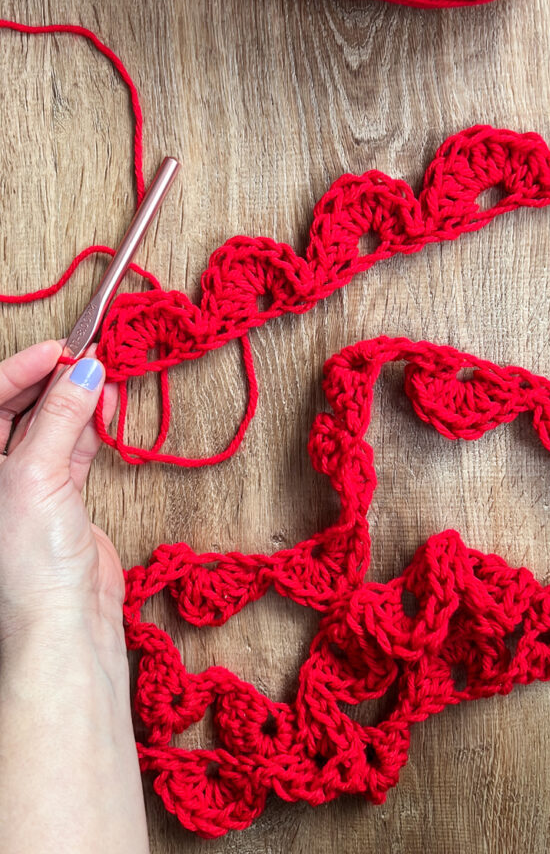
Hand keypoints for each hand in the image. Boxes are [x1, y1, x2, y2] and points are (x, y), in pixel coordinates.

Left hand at [0, 339, 120, 642]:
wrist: (66, 621)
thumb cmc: (28, 562)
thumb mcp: (37, 474)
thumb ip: (62, 416)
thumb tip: (85, 371)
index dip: (21, 370)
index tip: (59, 350)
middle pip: (19, 408)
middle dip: (52, 380)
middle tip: (86, 358)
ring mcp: (30, 483)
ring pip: (51, 424)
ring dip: (76, 399)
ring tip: (104, 376)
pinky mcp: (64, 496)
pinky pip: (75, 446)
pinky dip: (91, 424)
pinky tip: (107, 405)